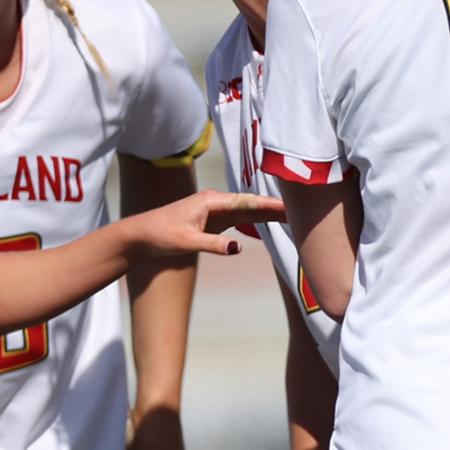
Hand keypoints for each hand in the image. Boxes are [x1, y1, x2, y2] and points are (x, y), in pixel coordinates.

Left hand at [125, 190, 284, 258]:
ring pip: (250, 211)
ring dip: (271, 213)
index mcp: (212, 201)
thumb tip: (238, 248)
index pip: (248, 202)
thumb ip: (213, 245)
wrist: (143, 234)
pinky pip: (243, 218)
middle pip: (254, 204)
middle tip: (306, 210)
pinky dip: (259, 220)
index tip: (291, 206)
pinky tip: (275, 221)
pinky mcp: (216, 220)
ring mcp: (217, 210)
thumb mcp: (186, 241)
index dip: (271, 204)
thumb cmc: (161, 234)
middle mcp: (217, 202)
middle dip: (278, 207)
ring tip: (297, 215)